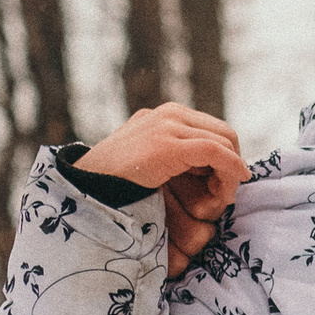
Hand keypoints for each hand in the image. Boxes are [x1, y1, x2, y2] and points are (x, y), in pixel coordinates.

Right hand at [75, 104, 245, 276]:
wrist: (83, 188)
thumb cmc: (113, 185)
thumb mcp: (148, 163)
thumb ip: (173, 159)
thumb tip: (204, 172)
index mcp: (164, 116)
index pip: (213, 129)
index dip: (227, 157)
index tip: (223, 185)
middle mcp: (169, 114)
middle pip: (224, 133)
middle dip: (232, 164)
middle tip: (224, 195)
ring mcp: (167, 125)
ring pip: (223, 142)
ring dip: (230, 174)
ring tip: (220, 200)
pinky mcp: (167, 145)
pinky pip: (215, 152)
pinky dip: (230, 170)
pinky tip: (229, 191)